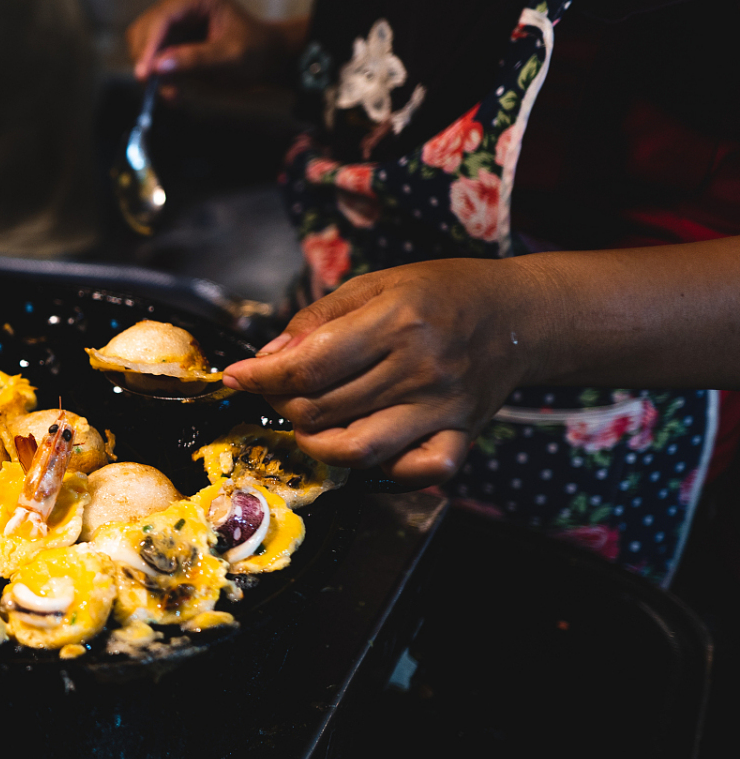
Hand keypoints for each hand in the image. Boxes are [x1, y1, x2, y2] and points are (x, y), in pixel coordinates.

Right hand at [126, 0, 301, 82]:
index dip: (149, 46)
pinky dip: (158, 77)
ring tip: (174, 93)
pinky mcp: (171, 38)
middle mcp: (181, 3)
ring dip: (153, 72)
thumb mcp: (230, 57)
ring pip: (143, 45)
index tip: (145, 74)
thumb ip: (195, 60)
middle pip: (145, 30)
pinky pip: (152, 58)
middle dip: (149, 61)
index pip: (162, 17)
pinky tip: (175, 90)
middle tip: (160, 89)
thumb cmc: (256, 52)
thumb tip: (159, 67)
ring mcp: (174, 20)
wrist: (266, 59)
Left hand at [221, 259, 552, 485]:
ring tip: (313, 419)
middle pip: (322, 409)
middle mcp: (420, 369)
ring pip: (355, 449)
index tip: (237, 377)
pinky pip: (414, 473)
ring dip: (316, 441)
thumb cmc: (442, 294)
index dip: (261, 377)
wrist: (521, 314)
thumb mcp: (375, 285)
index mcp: (396, 322)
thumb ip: (316, 320)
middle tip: (283, 391)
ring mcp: (443, 408)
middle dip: (284, 403)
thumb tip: (268, 358)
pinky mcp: (462, 436)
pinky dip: (381, 470)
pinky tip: (367, 443)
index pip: (308, 366)